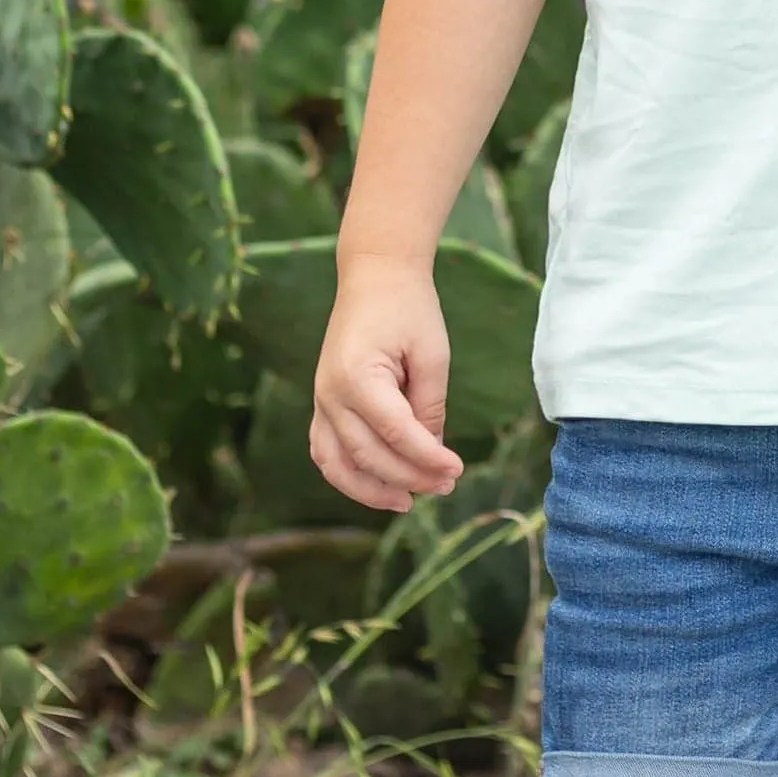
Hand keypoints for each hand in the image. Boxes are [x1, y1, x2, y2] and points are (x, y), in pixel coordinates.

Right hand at [310, 255, 466, 511]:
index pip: (395, 433)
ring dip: (371, 489)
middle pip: (368, 454)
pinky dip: (347, 475)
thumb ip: (430, 406)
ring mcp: (320, 400)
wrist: (375, 275)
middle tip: (446, 485)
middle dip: (409, 476)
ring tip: (408, 501)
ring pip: (338, 464)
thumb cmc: (408, 308)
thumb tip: (433, 454)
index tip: (457, 470)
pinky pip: (326, 451)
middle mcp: (330, 393)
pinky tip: (377, 486)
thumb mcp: (431, 353)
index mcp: (357, 376)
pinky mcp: (322, 403)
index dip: (427, 458)